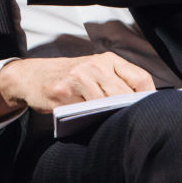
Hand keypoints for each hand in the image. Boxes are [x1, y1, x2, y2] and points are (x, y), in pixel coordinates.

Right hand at [0, 52, 155, 115]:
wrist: (31, 76)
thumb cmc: (70, 77)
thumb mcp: (94, 70)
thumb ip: (117, 81)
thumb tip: (146, 105)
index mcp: (107, 59)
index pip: (141, 79)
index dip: (149, 98)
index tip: (150, 111)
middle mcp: (94, 65)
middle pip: (125, 94)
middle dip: (128, 110)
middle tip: (131, 123)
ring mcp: (79, 77)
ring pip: (107, 104)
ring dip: (110, 116)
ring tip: (109, 122)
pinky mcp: (64, 91)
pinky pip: (85, 110)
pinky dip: (90, 118)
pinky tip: (90, 120)